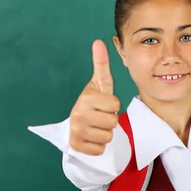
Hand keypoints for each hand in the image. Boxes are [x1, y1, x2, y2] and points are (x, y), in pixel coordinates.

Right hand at [69, 39, 120, 154]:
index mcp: (85, 98)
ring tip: (96, 126)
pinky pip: (100, 149)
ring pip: (108, 136)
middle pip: (113, 121)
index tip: (104, 104)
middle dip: (110, 120)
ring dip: (105, 133)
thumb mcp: (99, 84)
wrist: (77, 123)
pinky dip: (98, 146)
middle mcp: (78, 115)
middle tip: (100, 116)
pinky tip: (91, 138)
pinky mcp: (76, 147)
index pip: (115, 105)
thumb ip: (101, 64)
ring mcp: (76, 131)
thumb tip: (99, 41)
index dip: (113, 105)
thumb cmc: (93, 102)